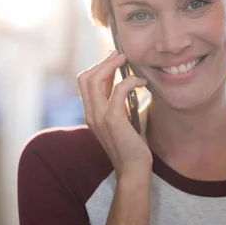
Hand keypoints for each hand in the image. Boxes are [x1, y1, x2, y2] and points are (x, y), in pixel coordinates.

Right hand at [77, 51, 151, 176]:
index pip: (84, 82)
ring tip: (126, 60)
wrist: (133, 170)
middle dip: (102, 62)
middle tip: (119, 55)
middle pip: (85, 77)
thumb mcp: (120, 119)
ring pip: (95, 80)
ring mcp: (99, 117)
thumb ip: (117, 103)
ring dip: (112, 65)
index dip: (97, 66)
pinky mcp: (113, 120)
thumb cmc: (131, 145)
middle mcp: (90, 114)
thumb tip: (124, 81)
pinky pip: (119, 90)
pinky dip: (130, 81)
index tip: (113, 59)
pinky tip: (142, 82)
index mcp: (90, 113)